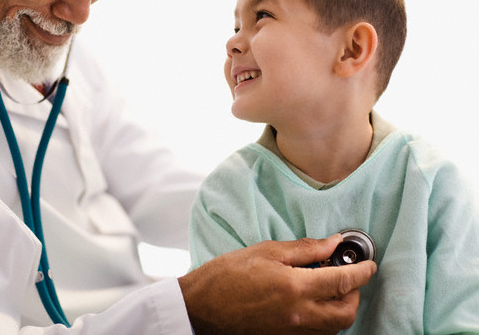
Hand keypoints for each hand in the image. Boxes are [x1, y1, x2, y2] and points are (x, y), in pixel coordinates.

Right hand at [178, 234, 376, 333]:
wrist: (201, 306)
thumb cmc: (227, 275)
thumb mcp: (265, 251)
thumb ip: (304, 249)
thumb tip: (333, 243)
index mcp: (295, 287)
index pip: (343, 281)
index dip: (362, 271)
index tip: (369, 264)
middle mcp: (299, 314)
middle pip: (346, 312)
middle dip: (354, 294)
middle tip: (347, 275)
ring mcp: (292, 331)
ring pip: (334, 327)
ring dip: (340, 308)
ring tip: (328, 287)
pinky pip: (316, 333)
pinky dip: (324, 320)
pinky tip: (311, 302)